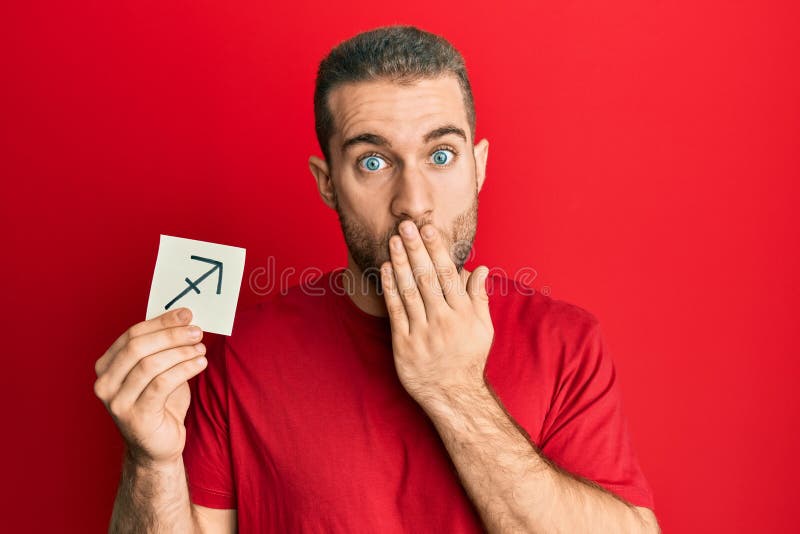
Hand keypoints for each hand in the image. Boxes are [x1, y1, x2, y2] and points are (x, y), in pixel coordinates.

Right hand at [93, 308, 207, 466]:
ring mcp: (117, 402)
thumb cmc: (160, 404)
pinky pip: (162, 384)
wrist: (158, 447)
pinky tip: (201, 363)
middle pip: (138, 347)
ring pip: (150, 365)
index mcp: (106, 367)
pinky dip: (184, 369)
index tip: (186, 314)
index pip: (132, 335)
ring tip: (201, 348)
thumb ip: (162, 347)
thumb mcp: (158, 371)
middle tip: (197, 331)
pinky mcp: (136, 417)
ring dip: (181, 352)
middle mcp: (105, 384)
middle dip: (171, 335)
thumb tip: (184, 317)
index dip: (161, 322)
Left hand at [380, 220, 493, 404]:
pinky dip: (390, 288)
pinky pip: (395, 311)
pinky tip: (385, 269)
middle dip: (415, 249)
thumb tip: (480, 267)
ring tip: (393, 241)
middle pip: (426, 278)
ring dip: (400, 263)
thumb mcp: (483, 328)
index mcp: (463, 313)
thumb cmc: (468, 358)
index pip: (448, 274)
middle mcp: (443, 320)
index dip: (437, 250)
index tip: (428, 229)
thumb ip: (479, 296)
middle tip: (405, 225)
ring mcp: (423, 332)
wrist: (453, 395)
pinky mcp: (404, 344)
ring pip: (409, 291)